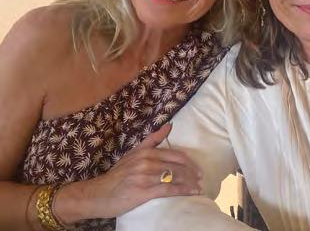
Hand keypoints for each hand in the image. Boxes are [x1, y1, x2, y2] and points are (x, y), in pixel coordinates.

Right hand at [54, 123, 202, 221]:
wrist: (97, 194)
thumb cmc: (117, 176)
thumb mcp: (134, 153)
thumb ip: (152, 140)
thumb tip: (169, 125)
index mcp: (146, 152)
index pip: (176, 155)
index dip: (190, 163)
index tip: (198, 170)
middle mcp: (147, 161)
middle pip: (178, 166)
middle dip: (194, 173)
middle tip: (202, 180)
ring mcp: (145, 176)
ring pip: (175, 176)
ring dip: (191, 183)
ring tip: (199, 188)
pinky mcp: (143, 191)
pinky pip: (168, 189)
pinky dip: (183, 191)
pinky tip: (191, 193)